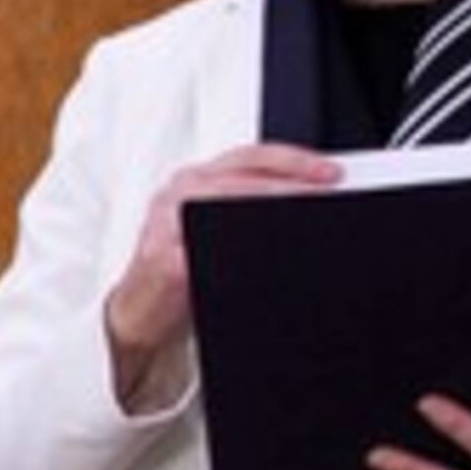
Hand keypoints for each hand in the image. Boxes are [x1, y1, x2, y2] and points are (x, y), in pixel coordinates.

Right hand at [105, 143, 339, 407]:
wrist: (139, 312)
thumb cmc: (179, 271)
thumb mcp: (209, 226)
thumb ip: (245, 205)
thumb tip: (304, 198)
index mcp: (192, 182)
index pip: (249, 157)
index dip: (293, 161)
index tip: (330, 173)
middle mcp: (178, 195)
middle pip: (242, 176)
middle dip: (290, 183)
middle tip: (326, 191)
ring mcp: (168, 225)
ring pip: (228, 202)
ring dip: (273, 208)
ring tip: (308, 218)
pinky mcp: (167, 261)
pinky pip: (213, 248)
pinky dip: (247, 249)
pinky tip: (272, 252)